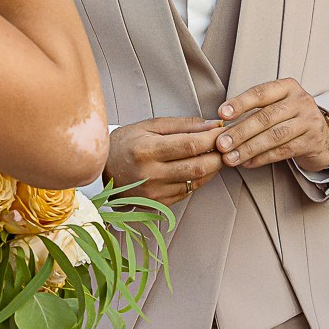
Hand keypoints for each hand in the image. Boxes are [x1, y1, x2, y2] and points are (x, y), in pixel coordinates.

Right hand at [107, 116, 225, 204]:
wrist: (102, 170)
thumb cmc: (125, 143)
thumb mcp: (150, 126)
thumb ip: (183, 125)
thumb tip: (213, 124)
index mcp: (147, 150)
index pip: (191, 145)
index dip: (213, 138)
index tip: (224, 130)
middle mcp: (150, 174)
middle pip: (198, 166)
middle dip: (219, 155)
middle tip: (226, 145)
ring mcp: (154, 192)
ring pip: (196, 181)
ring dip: (212, 168)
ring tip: (215, 155)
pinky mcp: (157, 203)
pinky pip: (188, 192)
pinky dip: (199, 179)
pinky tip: (200, 168)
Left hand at [215, 79, 328, 171]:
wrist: (323, 136)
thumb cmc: (290, 119)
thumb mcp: (276, 107)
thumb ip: (253, 112)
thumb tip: (221, 127)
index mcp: (287, 87)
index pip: (260, 93)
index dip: (240, 103)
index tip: (221, 114)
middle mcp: (300, 101)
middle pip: (265, 117)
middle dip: (240, 132)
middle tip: (221, 144)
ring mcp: (309, 121)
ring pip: (274, 136)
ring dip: (248, 148)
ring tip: (230, 157)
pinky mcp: (312, 141)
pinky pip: (283, 151)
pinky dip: (262, 158)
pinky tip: (248, 162)